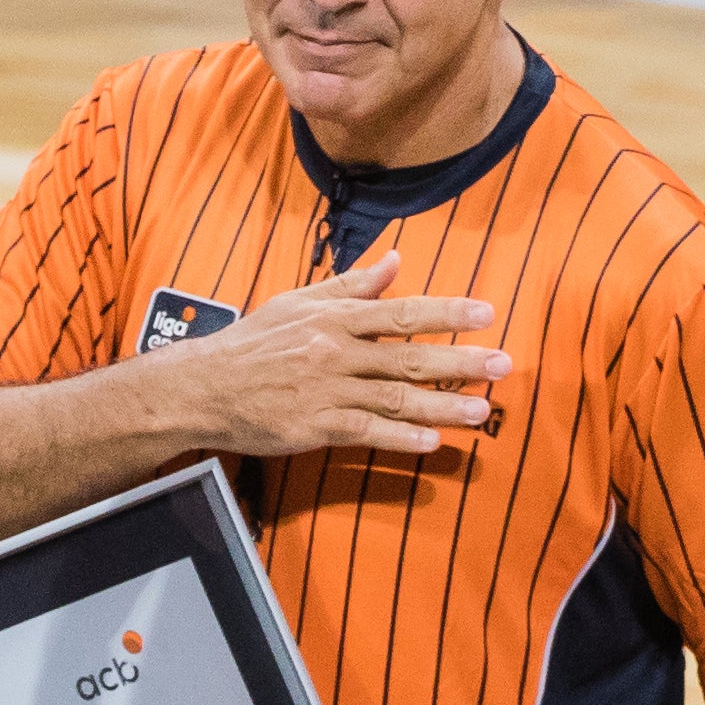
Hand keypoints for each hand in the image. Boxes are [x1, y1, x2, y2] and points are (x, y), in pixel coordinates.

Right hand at [179, 246, 504, 462]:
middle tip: (502, 365)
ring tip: (482, 411)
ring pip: (395, 397)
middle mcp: (335, 351)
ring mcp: (326, 390)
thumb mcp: (298, 301)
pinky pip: (366, 432)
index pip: (401, 312)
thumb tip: (395, 261)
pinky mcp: (315, 426)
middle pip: (409, 356)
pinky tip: (433, 443)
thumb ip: (351, 284)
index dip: (447, 313)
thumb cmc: (252, 342)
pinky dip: (401, 437)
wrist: (202, 386)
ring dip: (443, 405)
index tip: (485, 314)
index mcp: (335, 318)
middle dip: (461, 362)